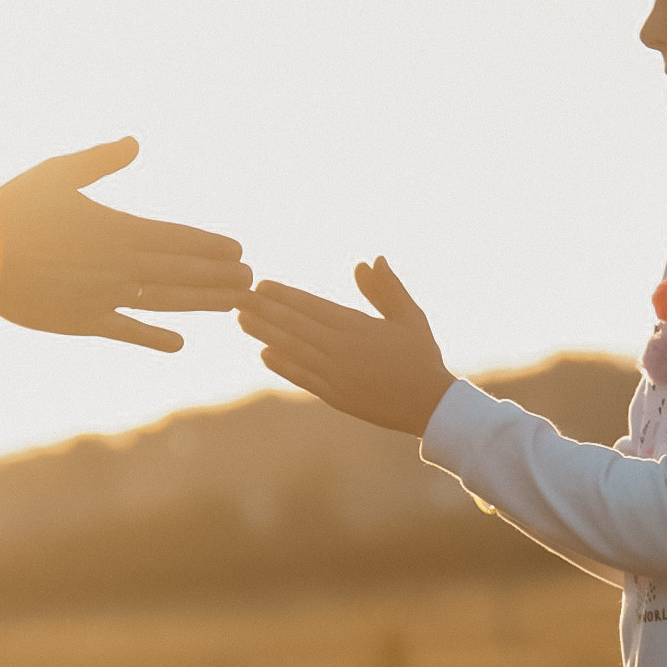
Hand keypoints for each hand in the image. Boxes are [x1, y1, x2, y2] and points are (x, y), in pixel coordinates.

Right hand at [0, 137, 250, 351]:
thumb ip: (100, 161)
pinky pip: (128, 330)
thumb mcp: (57, 173)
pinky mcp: (84, 321)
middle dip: (219, 277)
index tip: (239, 251)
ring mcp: (105, 297)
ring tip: (233, 307)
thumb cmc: (13, 209)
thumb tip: (135, 143)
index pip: (178, 239)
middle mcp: (120, 266)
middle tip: (252, 282)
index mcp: (118, 229)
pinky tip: (179, 344)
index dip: (211, 247)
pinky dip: (154, 338)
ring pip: (166, 302)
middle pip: (182, 272)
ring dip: (202, 305)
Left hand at [237, 256, 455, 435]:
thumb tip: (370, 260)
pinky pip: (302, 377)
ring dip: (265, 333)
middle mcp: (342, 350)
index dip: (285, 295)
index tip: (262, 284)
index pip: (313, 306)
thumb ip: (387, 289)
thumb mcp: (409, 317)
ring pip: (293, 350)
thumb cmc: (421, 356)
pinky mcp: (334, 396)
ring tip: (241, 319)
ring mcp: (336, 375)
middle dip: (264, 309)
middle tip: (237, 296)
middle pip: (295, 325)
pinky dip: (282, 365)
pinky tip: (264, 353)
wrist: (429, 406)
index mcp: (358, 327)